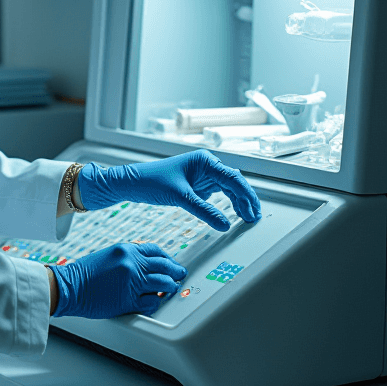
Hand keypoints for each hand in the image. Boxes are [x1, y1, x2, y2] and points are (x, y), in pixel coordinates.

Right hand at [51, 242, 185, 319]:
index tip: (171, 263)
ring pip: (164, 283)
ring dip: (169, 288)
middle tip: (180, 275)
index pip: (156, 250)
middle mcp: (132, 263)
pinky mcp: (129, 300)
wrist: (68, 287)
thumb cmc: (84, 273)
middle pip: (165, 266)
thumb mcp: (108, 255)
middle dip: (176, 271)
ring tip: (170, 290)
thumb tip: (147, 265)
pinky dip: (155, 303)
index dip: (168, 258)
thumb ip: (128, 257)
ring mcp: (132, 282)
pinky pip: (152, 302)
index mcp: (126, 249)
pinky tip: (153, 302)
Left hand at [77, 150, 260, 230]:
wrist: (131, 183)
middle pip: (234, 183)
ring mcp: (203, 175)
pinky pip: (218, 193)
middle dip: (246, 200)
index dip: (246, 196)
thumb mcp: (180, 198)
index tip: (253, 211)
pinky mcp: (197, 184)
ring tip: (247, 218)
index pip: (233, 179)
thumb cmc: (151, 182)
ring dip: (238, 202)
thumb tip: (225, 224)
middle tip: (254, 217)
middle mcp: (206, 165)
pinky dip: (226, 203)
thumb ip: (204, 211)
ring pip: (228, 188)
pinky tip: (233, 214)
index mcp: (205, 161)